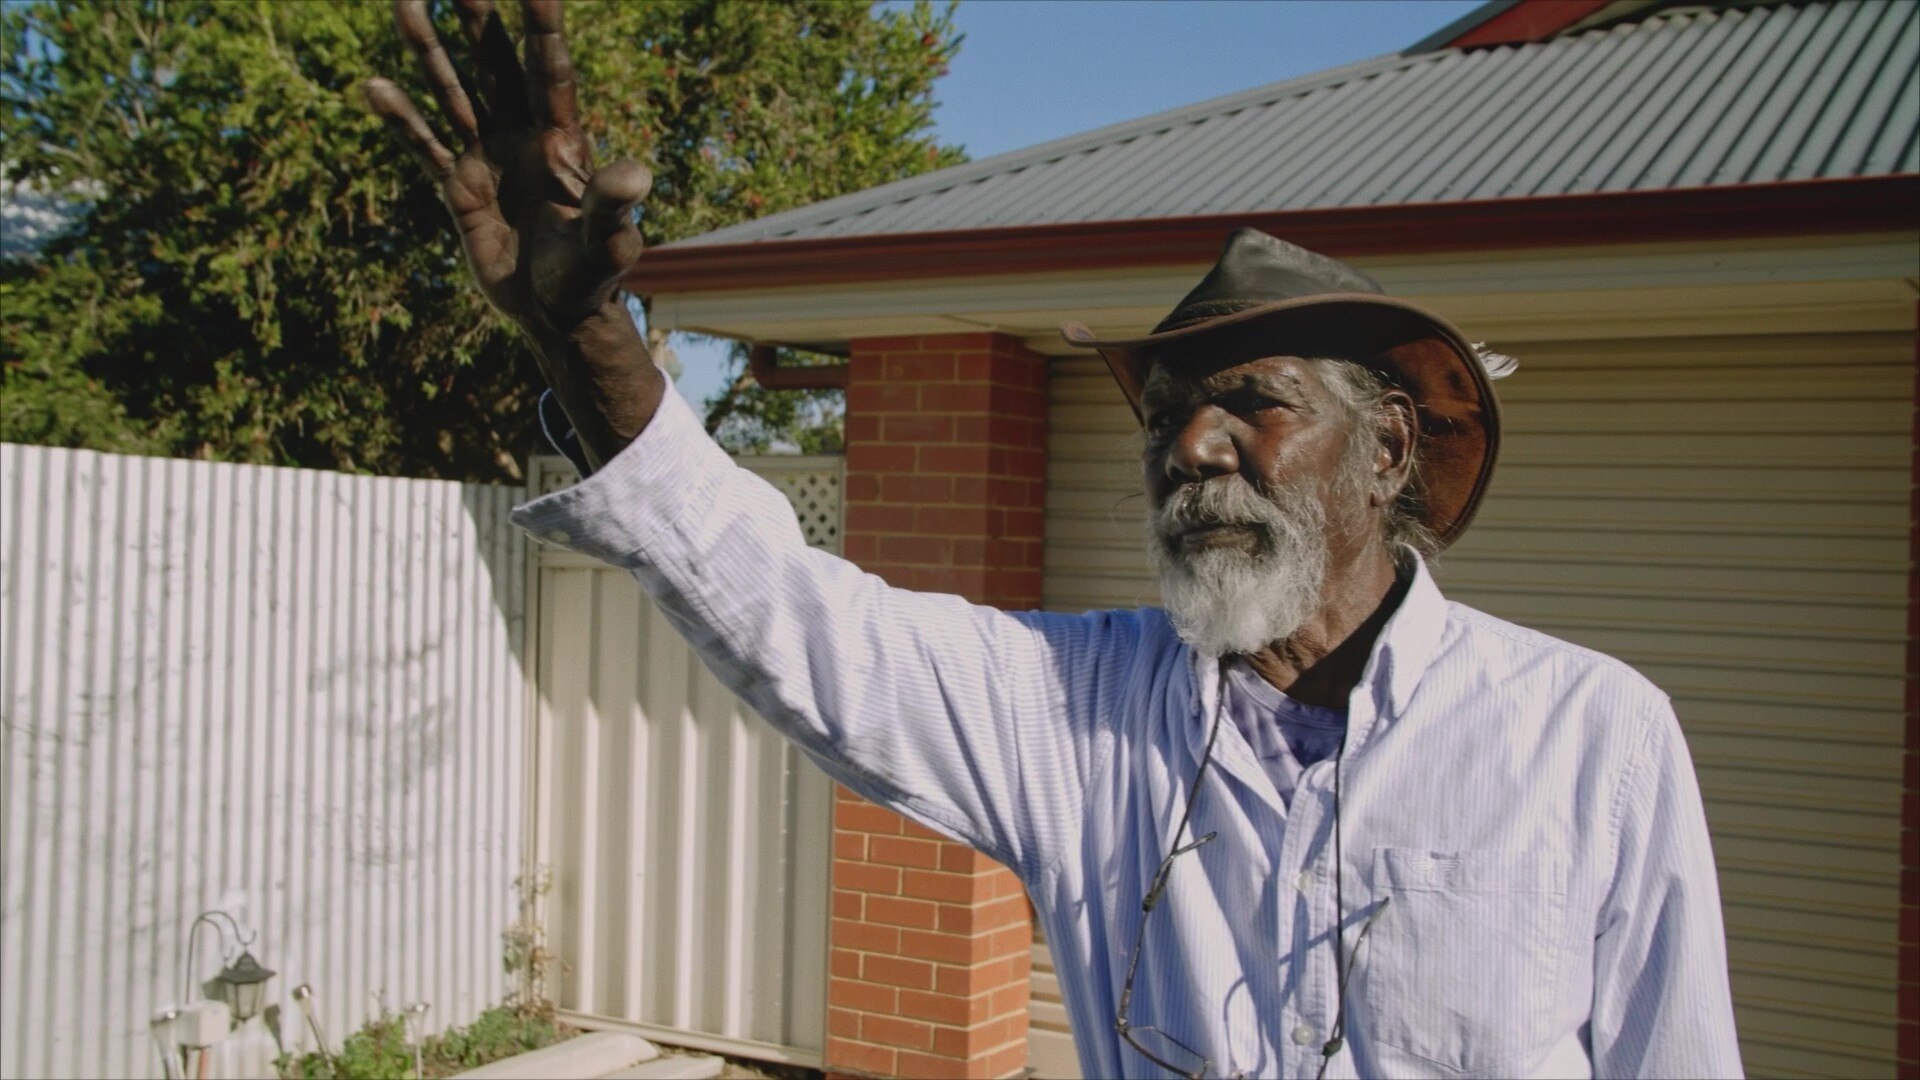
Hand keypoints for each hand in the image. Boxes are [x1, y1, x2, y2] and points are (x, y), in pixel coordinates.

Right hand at [365, 0, 660, 464]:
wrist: (556, 313)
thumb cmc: (591, 277)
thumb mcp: (608, 245)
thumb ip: (615, 208)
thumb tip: (636, 176)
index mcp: (561, 142)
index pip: (549, 70)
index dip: (541, 25)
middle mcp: (521, 138)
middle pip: (496, 64)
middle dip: (479, 17)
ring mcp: (487, 158)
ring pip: (454, 93)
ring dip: (429, 51)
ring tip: (405, 2)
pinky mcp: (458, 188)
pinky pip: (424, 146)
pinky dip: (400, 120)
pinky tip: (372, 87)